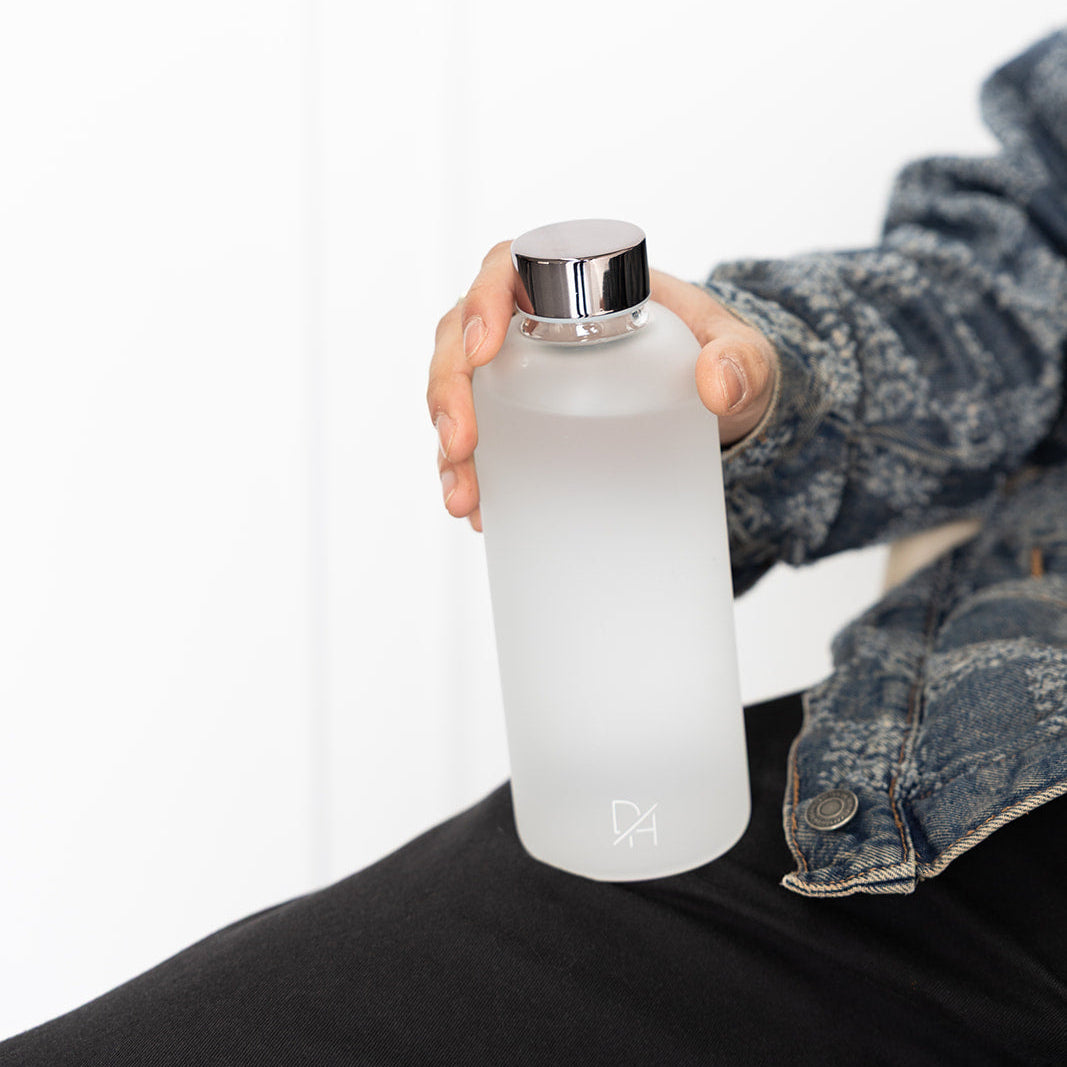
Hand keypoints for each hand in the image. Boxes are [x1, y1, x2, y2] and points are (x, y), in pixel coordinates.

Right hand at [426, 242, 777, 531]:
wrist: (720, 403)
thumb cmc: (721, 359)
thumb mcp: (743, 354)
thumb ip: (745, 360)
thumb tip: (717, 387)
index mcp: (576, 283)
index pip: (507, 269)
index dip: (481, 302)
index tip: (483, 350)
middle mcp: (533, 324)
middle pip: (460, 337)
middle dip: (449, 390)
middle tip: (462, 444)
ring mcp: (520, 376)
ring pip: (458, 392)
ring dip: (448, 444)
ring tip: (463, 499)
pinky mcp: (522, 421)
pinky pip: (478, 439)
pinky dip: (469, 475)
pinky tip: (478, 515)